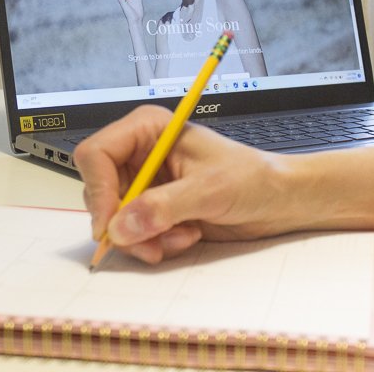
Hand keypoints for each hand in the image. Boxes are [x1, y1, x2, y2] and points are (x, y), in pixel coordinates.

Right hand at [74, 105, 289, 263]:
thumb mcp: (209, 190)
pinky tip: (184, 236)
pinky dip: (153, 243)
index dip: (98, 190)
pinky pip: (131, 233)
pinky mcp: (151, 208)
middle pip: (99, 191)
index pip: (96, 154)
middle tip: (152, 242)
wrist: (277, 200)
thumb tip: (121, 226)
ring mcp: (144, 182)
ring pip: (113, 218)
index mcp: (147, 129)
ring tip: (181, 236)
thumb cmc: (252, 178)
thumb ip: (163, 207)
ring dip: (143, 237)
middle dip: (124, 222)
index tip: (111, 225)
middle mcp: (139, 153)